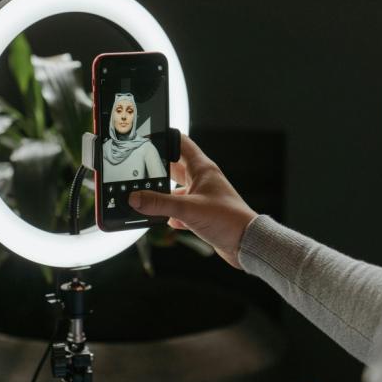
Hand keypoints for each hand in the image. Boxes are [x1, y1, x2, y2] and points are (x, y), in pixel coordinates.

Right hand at [127, 133, 256, 268]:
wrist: (246, 243)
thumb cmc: (228, 219)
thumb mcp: (188, 209)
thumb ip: (160, 203)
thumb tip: (135, 198)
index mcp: (202, 169)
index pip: (181, 143)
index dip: (164, 138)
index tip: (147, 139)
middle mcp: (202, 180)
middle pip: (175, 167)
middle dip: (158, 169)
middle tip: (140, 172)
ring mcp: (202, 196)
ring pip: (176, 189)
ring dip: (164, 194)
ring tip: (148, 198)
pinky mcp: (202, 214)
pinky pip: (181, 209)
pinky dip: (172, 214)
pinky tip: (167, 220)